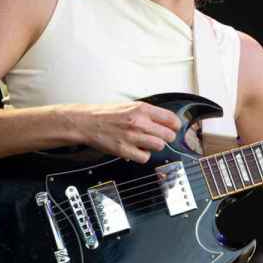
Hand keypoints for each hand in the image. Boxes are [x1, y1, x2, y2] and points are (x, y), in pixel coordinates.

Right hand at [67, 102, 181, 163]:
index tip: (175, 128)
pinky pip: (145, 157)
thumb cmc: (107, 114)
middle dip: (166, 136)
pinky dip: (143, 155)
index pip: (171, 118)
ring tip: (146, 142)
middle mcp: (139, 122)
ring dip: (155, 146)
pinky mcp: (125, 150)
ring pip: (159, 146)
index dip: (175, 125)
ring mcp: (133, 137)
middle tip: (160, 136)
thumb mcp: (130, 106)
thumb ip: (148, 112)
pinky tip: (138, 149)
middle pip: (168, 135)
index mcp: (142, 109)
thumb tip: (166, 120)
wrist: (87, 122)